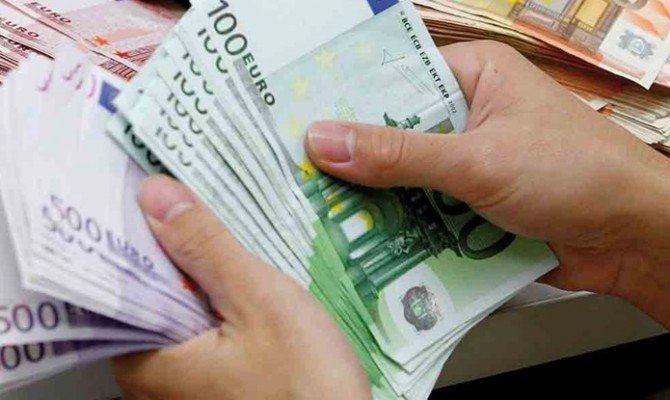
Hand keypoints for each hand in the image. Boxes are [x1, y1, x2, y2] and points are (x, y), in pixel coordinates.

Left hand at [113, 176, 370, 399]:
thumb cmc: (306, 385)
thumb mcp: (260, 302)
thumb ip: (205, 248)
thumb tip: (154, 195)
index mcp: (145, 363)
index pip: (119, 282)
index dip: (134, 232)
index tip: (152, 193)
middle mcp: (150, 381)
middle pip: (149, 295)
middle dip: (173, 251)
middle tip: (193, 200)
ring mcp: (182, 389)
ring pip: (177, 312)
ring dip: (198, 275)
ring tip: (215, 230)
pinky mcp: (212, 389)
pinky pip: (199, 332)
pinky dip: (213, 302)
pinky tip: (235, 280)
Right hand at [306, 41, 669, 328]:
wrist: (634, 239)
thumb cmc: (573, 175)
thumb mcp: (477, 158)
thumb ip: (399, 154)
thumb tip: (324, 140)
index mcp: (472, 77)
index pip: (393, 82)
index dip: (346, 103)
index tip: (297, 126)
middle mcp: (467, 116)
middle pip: (394, 136)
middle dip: (356, 163)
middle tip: (301, 181)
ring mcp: (470, 164)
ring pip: (407, 179)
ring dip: (377, 202)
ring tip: (320, 218)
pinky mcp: (474, 206)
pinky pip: (426, 212)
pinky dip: (403, 228)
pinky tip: (366, 246)